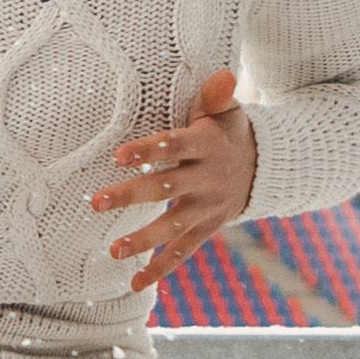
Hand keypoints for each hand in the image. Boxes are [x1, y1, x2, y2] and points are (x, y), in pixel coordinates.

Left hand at [93, 67, 262, 286]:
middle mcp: (208, 180)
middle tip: (96, 202)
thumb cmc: (227, 133)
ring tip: (113, 250)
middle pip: (167, 188)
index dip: (149, 151)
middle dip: (131, 196)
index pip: (175, 147)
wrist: (262, 170)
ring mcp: (208, 208)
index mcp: (208, 146)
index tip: (118, 156)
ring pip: (174, 225)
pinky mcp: (207, 229)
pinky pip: (184, 252)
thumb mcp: (227, 113)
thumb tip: (222, 75)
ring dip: (143, 239)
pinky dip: (161, 268)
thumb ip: (216, 97)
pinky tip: (135, 283)